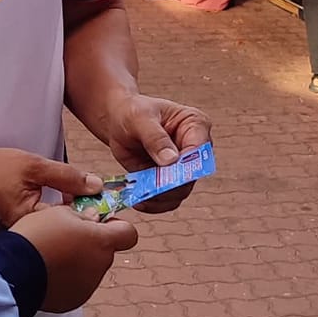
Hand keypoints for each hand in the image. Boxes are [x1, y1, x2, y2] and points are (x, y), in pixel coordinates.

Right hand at [0, 147, 99, 232]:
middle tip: (90, 198)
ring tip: (73, 200)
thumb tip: (96, 186)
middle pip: (66, 236)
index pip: (73, 224)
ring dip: (69, 221)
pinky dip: (54, 223)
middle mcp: (25, 238)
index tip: (101, 199)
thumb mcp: (33, 166)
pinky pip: (44, 235)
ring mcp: (20, 240)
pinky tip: (58, 207)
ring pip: (56, 236)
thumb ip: (66, 176)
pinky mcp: (16, 238)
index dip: (91, 211)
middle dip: (82, 218)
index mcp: (31, 221)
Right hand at [11, 206, 138, 312]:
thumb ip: (84, 216)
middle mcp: (100, 266)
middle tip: (66, 237)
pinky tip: (48, 272)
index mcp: (101, 242)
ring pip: (91, 269)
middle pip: (105, 252)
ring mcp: (88, 286)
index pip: (129, 234)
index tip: (101, 223)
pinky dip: (67, 279)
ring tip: (52, 256)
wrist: (13, 270)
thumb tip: (94, 219)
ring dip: (79, 262)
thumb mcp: (59, 213)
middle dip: (91, 244)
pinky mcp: (73, 300)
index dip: (118, 227)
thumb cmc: (37, 236)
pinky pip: (76, 285)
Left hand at [100, 94, 211, 213]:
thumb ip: (155, 137)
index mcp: (195, 125)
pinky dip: (155, 204)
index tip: (167, 174)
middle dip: (171, 186)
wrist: (118, 121)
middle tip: (150, 190)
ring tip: (141, 197)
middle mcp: (195, 148)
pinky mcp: (169, 180)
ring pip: (180, 191)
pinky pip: (168, 199)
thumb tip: (171, 160)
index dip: (186, 165)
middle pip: (191, 175)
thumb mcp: (139, 119)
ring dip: (161, 198)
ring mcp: (183, 167)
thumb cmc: (131, 112)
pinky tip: (139, 200)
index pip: (199, 149)